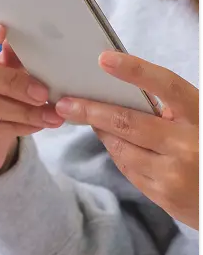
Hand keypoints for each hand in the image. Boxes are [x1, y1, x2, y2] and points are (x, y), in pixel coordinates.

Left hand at [54, 51, 200, 227]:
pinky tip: (114, 142)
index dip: (135, 70)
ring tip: (86, 118)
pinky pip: (127, 167)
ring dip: (101, 131)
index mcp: (201, 116)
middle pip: (127, 122)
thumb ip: (172, 109)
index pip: (167, 86)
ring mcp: (174, 172)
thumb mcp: (199, 121)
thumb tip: (122, 90)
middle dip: (91, 110)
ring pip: (120, 146)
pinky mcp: (163, 194)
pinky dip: (117, 152)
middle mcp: (188, 144)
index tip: (104, 59)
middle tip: (64, 103)